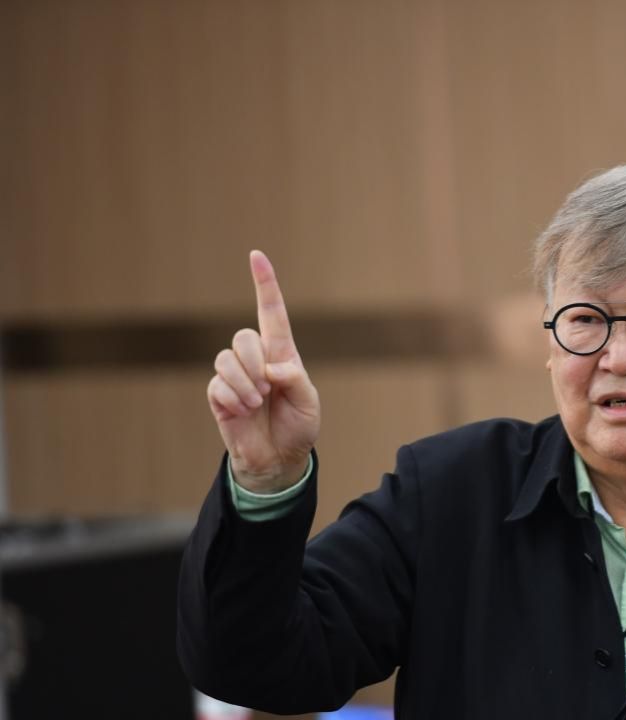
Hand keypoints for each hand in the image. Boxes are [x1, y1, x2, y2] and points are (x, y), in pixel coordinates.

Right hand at [207, 251, 320, 492]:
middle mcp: (256, 360)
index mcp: (281, 354)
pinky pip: (218, 384)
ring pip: (225, 357)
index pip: (271, 312)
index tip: (256, 255)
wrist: (278, 459)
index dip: (264, 284)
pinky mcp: (219, 395)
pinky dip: (233, 398)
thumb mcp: (309, 403)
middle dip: (254, 360)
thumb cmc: (298, 427)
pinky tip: (243, 411)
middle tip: (268, 388)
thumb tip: (272, 366)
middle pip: (243, 335)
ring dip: (244, 382)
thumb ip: (296, 380)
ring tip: (258, 402)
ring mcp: (235, 376)